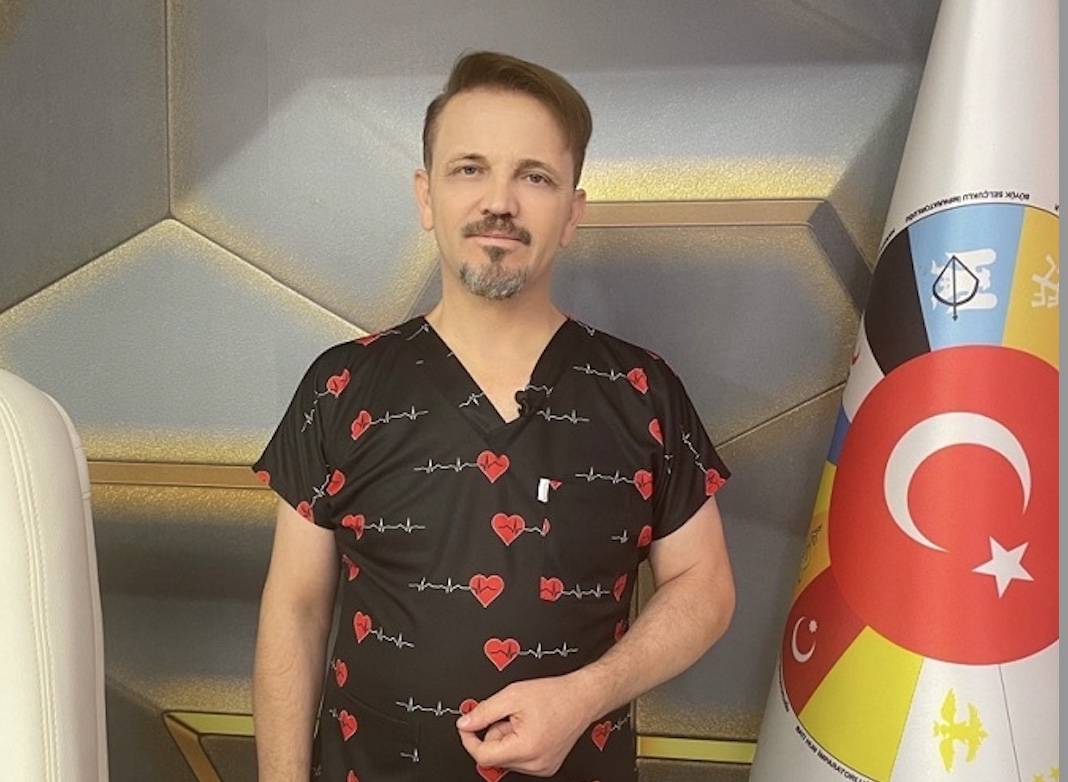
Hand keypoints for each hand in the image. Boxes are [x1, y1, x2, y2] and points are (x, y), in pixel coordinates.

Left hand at [456, 672, 600, 776]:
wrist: (583, 697)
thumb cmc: (554, 694)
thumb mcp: (512, 695)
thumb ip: (484, 711)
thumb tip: (464, 724)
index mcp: (526, 748)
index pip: (483, 756)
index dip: (470, 739)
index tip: (467, 726)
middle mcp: (535, 764)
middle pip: (495, 756)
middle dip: (495, 733)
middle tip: (509, 715)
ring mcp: (542, 768)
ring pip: (507, 758)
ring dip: (507, 738)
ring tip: (524, 720)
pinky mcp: (547, 767)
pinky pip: (520, 759)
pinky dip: (519, 744)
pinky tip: (532, 729)